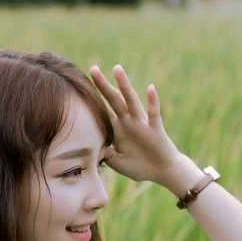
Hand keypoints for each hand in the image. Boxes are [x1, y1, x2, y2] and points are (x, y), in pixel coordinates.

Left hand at [89, 64, 182, 182]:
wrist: (163, 172)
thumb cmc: (140, 166)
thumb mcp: (116, 162)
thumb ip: (104, 155)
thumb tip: (91, 149)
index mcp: (118, 129)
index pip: (103, 110)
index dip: (93, 99)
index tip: (79, 85)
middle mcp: (129, 122)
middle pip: (114, 99)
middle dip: (103, 85)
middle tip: (92, 68)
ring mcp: (142, 123)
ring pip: (131, 101)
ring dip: (124, 85)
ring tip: (117, 69)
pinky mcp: (155, 129)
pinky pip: (154, 114)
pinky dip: (153, 101)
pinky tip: (150, 88)